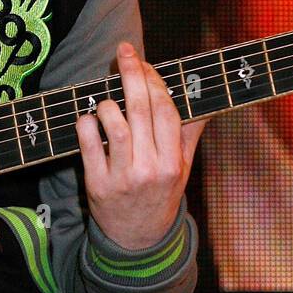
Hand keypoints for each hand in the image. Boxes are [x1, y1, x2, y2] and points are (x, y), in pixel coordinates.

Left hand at [75, 41, 210, 251]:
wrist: (137, 240)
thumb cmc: (160, 196)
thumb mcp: (182, 169)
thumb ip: (190, 134)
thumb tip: (206, 101)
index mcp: (173, 162)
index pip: (166, 111)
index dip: (154, 81)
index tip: (143, 61)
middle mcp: (151, 168)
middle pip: (141, 111)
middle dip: (132, 74)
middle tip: (124, 51)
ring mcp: (123, 178)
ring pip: (116, 127)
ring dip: (108, 104)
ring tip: (106, 100)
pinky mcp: (97, 186)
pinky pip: (88, 147)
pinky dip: (86, 126)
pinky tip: (87, 118)